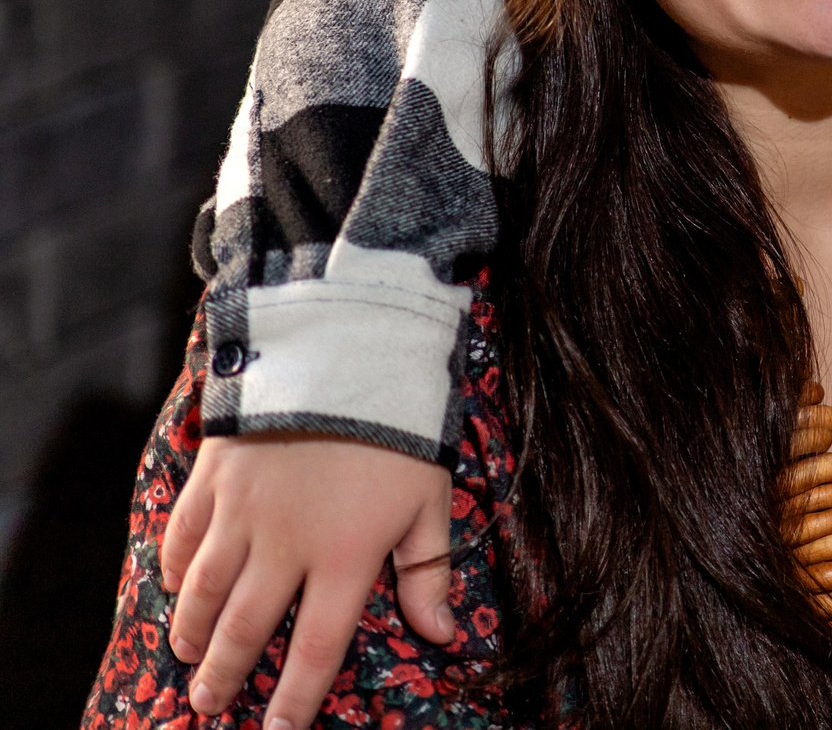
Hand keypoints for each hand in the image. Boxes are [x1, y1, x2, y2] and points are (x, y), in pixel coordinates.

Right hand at [162, 433, 454, 728]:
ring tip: (186, 658)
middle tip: (208, 704)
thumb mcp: (430, 498)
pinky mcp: (214, 476)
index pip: (319, 646)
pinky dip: (175, 567)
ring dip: (193, 630)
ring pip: (206, 591)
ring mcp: (243, 512)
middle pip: (248, 629)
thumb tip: (442, 634)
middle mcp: (286, 545)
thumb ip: (428, 570)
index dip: (298, 695)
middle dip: (226, 674)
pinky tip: (175, 586)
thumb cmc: (400, 425)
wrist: (349, 349)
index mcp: (345, 556)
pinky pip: (184, 535)